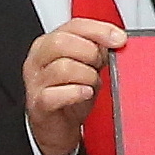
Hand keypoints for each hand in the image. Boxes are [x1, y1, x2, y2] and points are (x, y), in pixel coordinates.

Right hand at [23, 17, 124, 154]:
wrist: (57, 129)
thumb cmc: (70, 95)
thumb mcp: (87, 67)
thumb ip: (96, 50)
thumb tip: (114, 40)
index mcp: (49, 43)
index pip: (74, 26)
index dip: (99, 30)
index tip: (119, 39)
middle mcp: (38, 59)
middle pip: (62, 42)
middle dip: (90, 53)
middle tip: (100, 66)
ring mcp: (35, 82)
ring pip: (62, 68)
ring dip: (87, 76)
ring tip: (92, 84)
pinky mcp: (38, 104)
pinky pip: (56, 94)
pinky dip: (76, 93)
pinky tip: (85, 93)